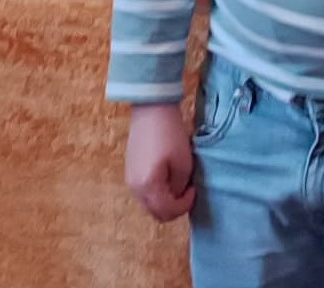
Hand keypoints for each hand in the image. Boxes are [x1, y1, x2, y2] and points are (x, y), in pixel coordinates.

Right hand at [126, 102, 196, 222]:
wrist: (151, 109)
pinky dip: (156, 192)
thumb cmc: (170, 135)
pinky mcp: (130, 171)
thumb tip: (177, 195)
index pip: (168, 211)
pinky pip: (144, 192)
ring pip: (149, 204)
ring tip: (177, 183)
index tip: (193, 190)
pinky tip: (166, 177)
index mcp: (148, 186)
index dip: (184, 205)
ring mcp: (130, 179)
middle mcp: (135, 187)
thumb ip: (180, 187)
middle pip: (156, 213)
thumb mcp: (183, 163)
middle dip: (174, 207)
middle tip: (186, 191)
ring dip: (165, 201)